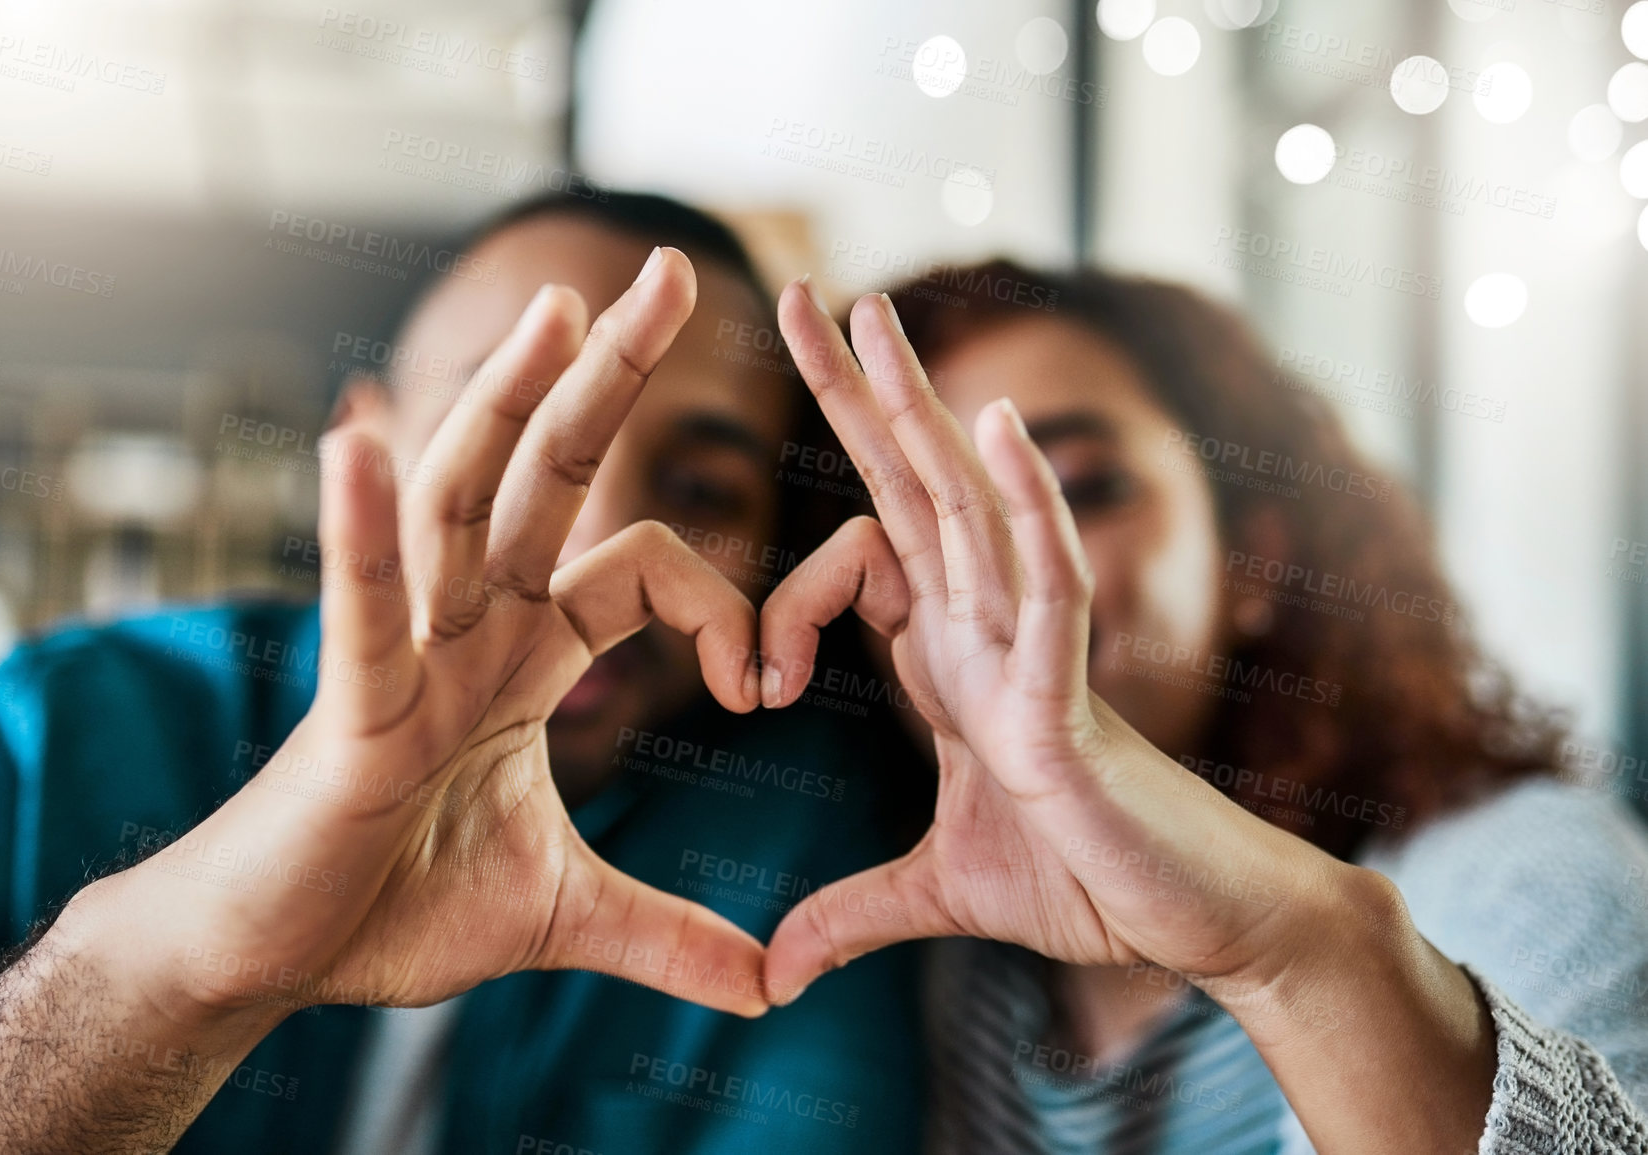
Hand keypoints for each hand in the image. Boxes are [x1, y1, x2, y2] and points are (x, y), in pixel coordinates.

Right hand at [77, 249, 769, 1028]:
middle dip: (609, 376)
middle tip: (675, 274)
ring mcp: (406, 655)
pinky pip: (358, 613)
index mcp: (528, 653)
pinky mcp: (348, 710)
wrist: (285, 961)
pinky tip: (359, 448)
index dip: (720, 605)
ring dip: (502, 406)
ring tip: (554, 309)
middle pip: (550, 478)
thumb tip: (770, 989)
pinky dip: (359, 537)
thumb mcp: (567, 912)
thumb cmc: (397, 906)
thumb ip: (670, 934)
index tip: (767, 688)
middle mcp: (470, 627)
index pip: (640, 568)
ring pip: (460, 507)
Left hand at [759, 282, 1362, 1012]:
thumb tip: (769, 973)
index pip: (858, 561)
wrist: (1199, 927)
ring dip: (921, 412)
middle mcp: (987, 631)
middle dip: (856, 395)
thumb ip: (854, 911)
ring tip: (873, 320)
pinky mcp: (1074, 698)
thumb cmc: (1092, 882)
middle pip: (912, 487)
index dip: (780, 601)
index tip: (753, 690)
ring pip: (969, 507)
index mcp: (949, 659)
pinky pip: (1050, 583)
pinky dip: (1026, 505)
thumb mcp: (941, 891)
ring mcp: (1032, 653)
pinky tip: (996, 425)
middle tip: (808, 295)